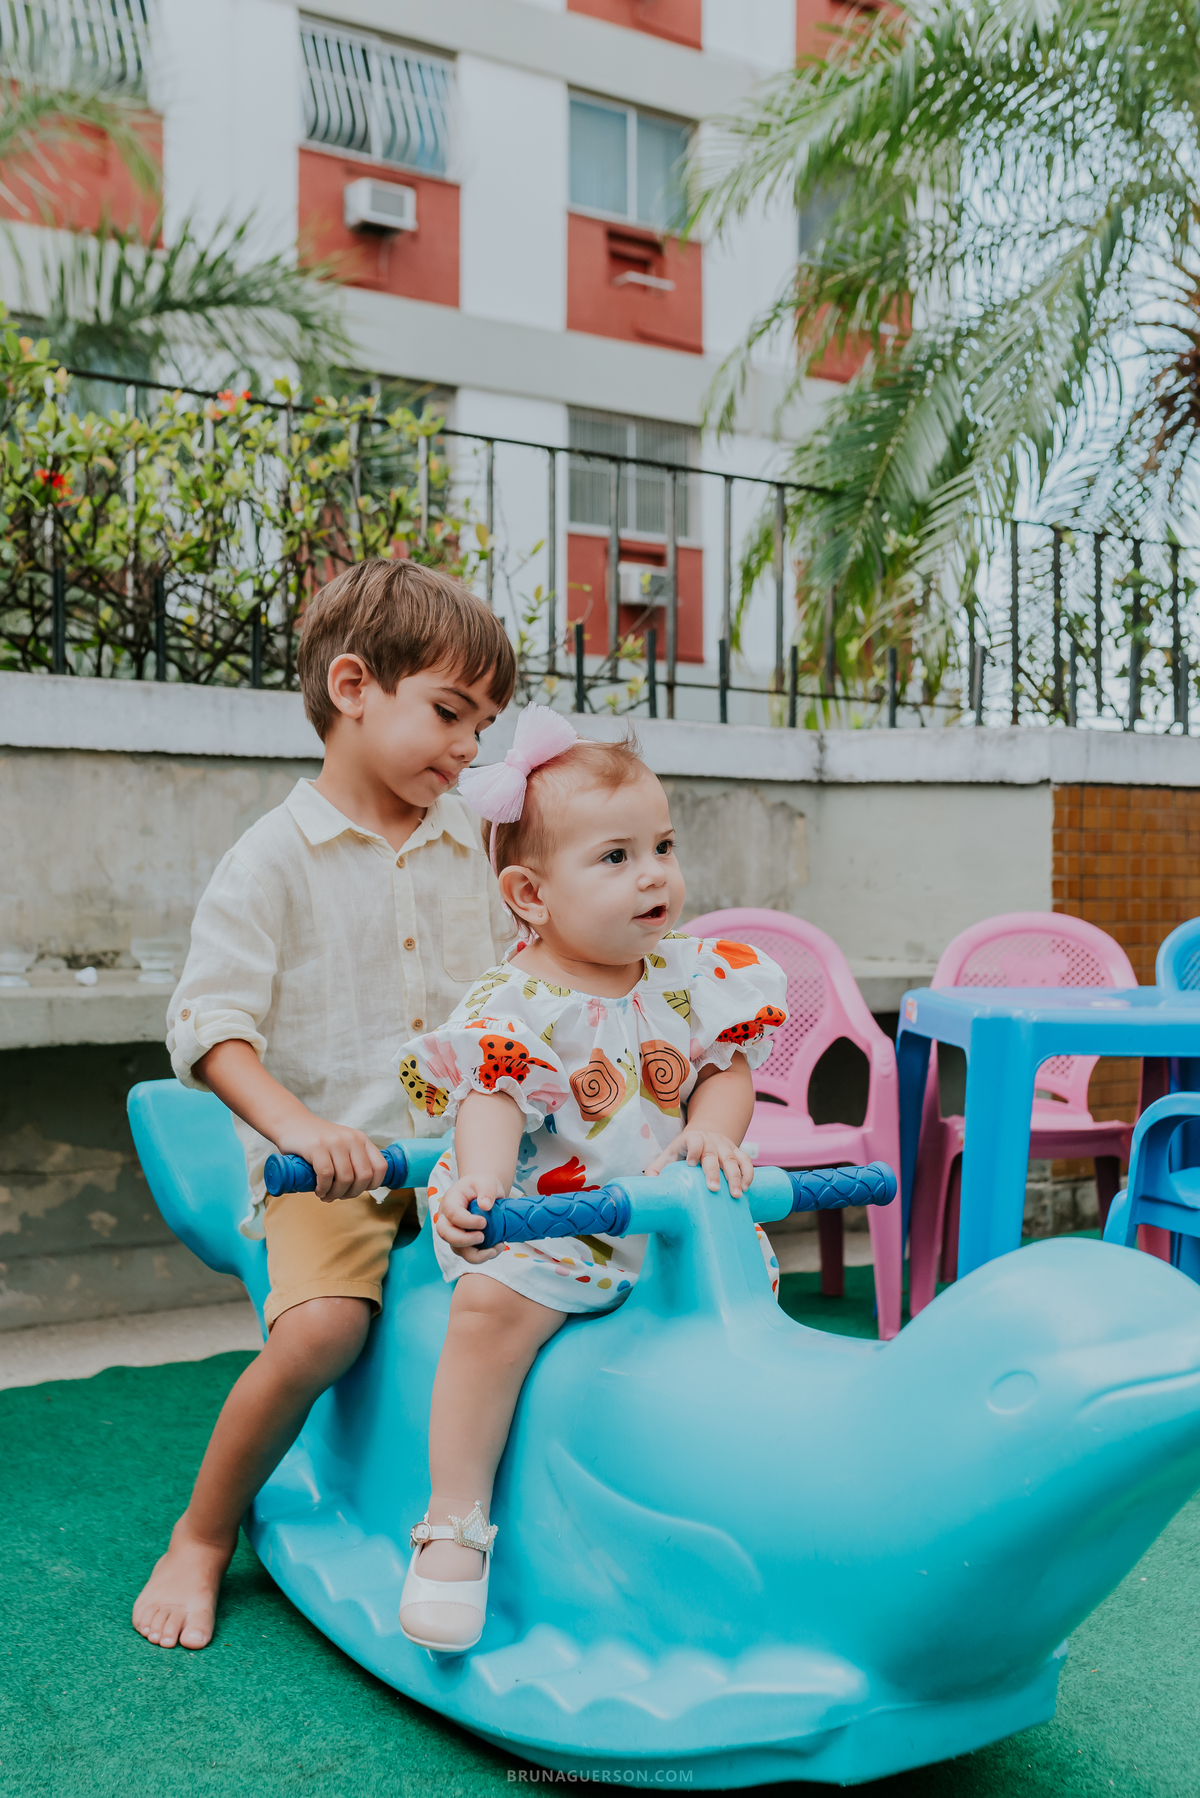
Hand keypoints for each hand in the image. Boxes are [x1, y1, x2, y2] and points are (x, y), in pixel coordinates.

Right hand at [273, 1114, 387, 1201]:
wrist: (291, 1122)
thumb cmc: (317, 1140)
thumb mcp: (342, 1145)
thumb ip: (352, 1162)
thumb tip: (354, 1191)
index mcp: (361, 1140)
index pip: (380, 1167)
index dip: (372, 1185)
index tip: (357, 1190)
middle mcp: (352, 1139)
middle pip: (364, 1177)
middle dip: (352, 1193)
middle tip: (339, 1196)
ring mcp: (335, 1142)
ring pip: (345, 1179)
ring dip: (335, 1194)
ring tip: (326, 1195)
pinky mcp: (317, 1146)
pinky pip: (326, 1175)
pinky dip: (323, 1189)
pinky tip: (318, 1190)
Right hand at [435, 1174, 506, 1262]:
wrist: (482, 1193)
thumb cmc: (482, 1186)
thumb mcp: (486, 1182)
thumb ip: (486, 1190)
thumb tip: (485, 1205)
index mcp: (450, 1201)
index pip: (452, 1213)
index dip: (466, 1221)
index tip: (484, 1222)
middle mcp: (447, 1218)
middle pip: (445, 1234)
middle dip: (463, 1240)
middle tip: (482, 1237)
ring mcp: (453, 1232)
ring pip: (456, 1249)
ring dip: (474, 1254)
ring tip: (494, 1249)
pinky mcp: (462, 1242)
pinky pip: (468, 1254)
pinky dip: (481, 1256)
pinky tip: (496, 1249)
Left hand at [644, 1128, 754, 1195]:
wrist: (704, 1135)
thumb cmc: (682, 1153)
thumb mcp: (667, 1157)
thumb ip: (656, 1171)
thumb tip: (648, 1189)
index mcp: (691, 1139)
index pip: (693, 1140)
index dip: (693, 1150)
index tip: (690, 1164)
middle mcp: (710, 1140)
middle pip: (713, 1154)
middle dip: (714, 1172)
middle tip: (714, 1189)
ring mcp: (725, 1146)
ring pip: (733, 1159)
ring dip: (736, 1177)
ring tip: (737, 1195)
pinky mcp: (737, 1152)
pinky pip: (746, 1161)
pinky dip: (748, 1174)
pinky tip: (746, 1188)